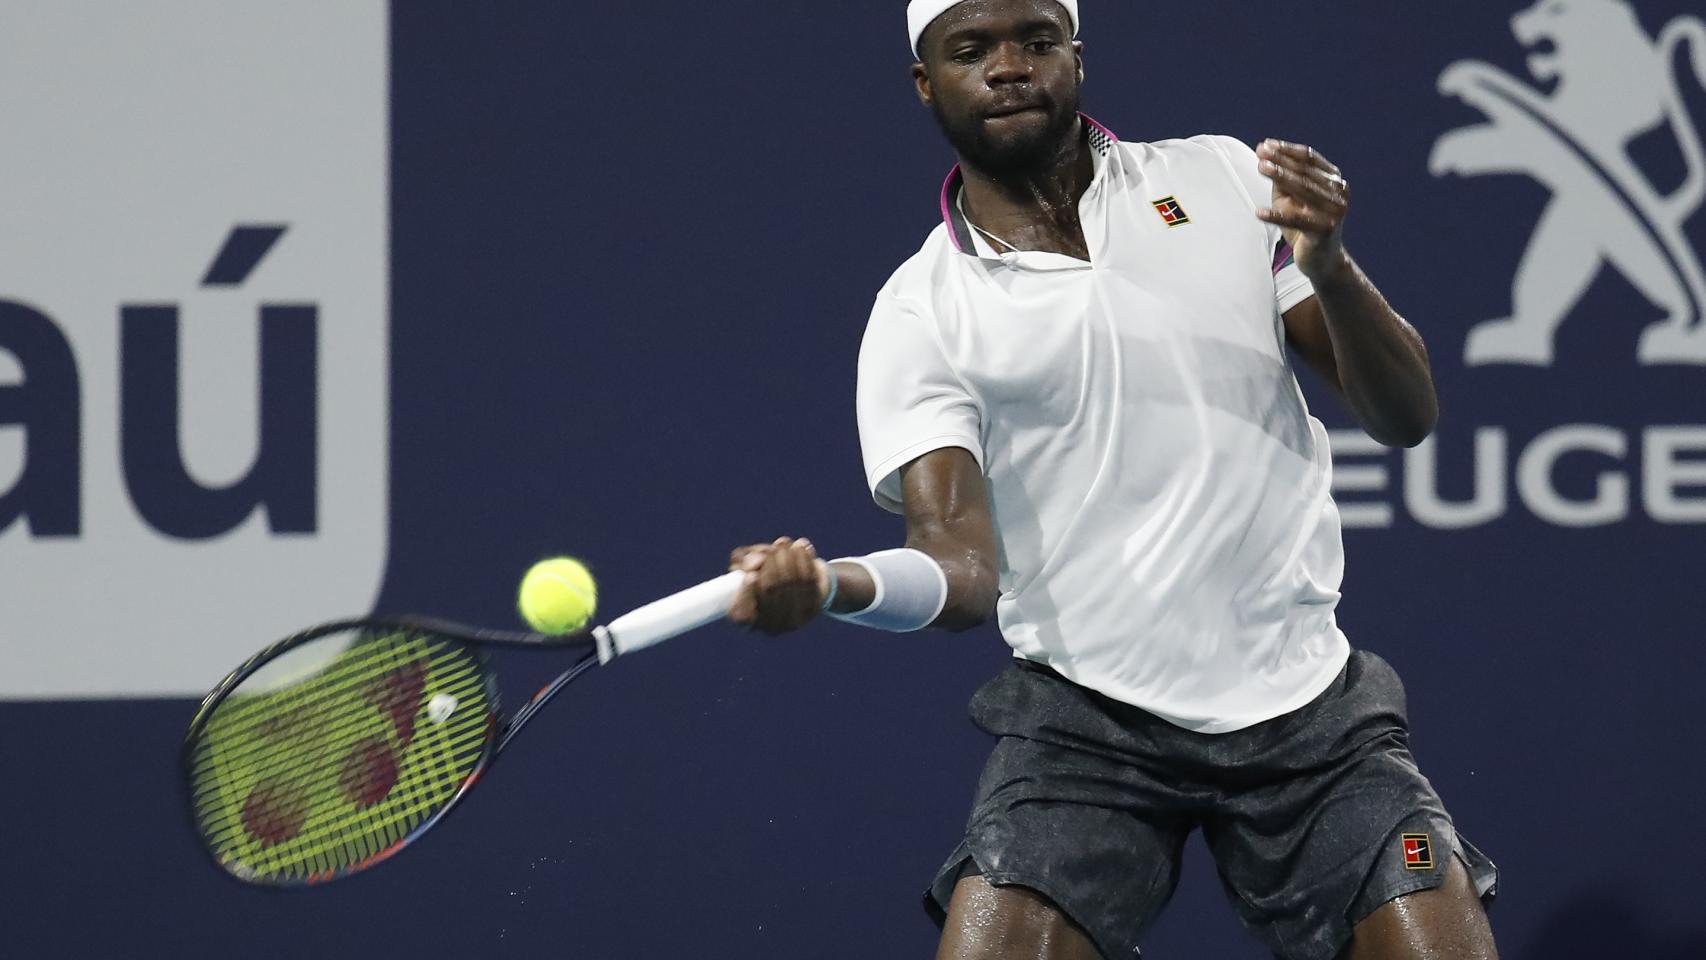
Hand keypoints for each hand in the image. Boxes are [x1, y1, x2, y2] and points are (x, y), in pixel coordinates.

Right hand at [726, 537, 830, 634]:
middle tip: (773, 548)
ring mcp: (792, 621)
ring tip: (783, 543)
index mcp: (746, 618)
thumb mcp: (747, 561)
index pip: (741, 615)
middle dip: (771, 564)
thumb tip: (753, 564)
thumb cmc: (766, 570)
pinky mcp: (813, 610)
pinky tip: (800, 546)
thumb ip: (743, 560)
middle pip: (770, 591)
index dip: (745, 595)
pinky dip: (804, 560)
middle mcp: (768, 626)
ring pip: (791, 583)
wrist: (802, 578)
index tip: (751, 575)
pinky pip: (809, 581)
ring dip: (787, 558)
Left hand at [1255, 139, 1349, 280]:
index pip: (1309, 158)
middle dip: (1281, 160)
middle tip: (1261, 154)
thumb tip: (1265, 157)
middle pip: (1306, 171)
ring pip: (1304, 189)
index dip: (1287, 150)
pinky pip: (1297, 220)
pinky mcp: (1326, 230)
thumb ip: (1282, 181)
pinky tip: (1258, 212)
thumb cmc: (1304, 226)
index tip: (1265, 145)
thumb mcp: (1291, 199)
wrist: (1323, 260)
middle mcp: (1340, 192)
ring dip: (1280, 176)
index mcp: (1334, 180)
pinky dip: (1276, 216)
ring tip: (1260, 168)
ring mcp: (1335, 211)